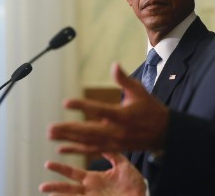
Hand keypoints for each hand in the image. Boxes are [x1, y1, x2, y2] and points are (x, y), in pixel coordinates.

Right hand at [39, 152, 146, 195]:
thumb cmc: (135, 185)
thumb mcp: (124, 166)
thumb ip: (113, 154)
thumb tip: (105, 140)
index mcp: (95, 180)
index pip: (73, 173)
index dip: (61, 168)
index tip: (48, 163)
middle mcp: (90, 190)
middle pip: (67, 187)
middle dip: (55, 186)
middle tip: (42, 185)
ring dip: (59, 195)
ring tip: (45, 191)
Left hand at [48, 62, 168, 153]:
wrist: (163, 133)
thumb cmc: (150, 109)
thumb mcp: (140, 91)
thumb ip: (124, 80)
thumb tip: (114, 65)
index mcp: (124, 115)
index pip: (100, 110)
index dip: (83, 106)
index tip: (66, 102)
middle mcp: (117, 131)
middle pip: (89, 131)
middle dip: (69, 130)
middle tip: (50, 128)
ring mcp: (114, 142)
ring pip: (88, 142)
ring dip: (68, 140)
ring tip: (51, 135)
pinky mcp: (113, 148)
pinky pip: (92, 150)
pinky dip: (76, 150)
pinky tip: (61, 148)